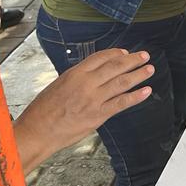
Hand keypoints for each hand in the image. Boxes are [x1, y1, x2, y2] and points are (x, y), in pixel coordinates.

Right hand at [16, 49, 153, 155]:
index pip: (101, 57)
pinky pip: (121, 103)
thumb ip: (78, 78)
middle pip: (115, 66)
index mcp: (75, 73)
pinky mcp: (97, 116)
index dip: (117, 53)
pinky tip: (146, 91)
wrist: (36, 132)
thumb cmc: (43, 110)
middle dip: (133, 60)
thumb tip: (95, 73)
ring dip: (138, 74)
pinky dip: (136, 96)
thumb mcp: (58, 84)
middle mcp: (86, 83)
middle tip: (144, 56)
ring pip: (122, 82)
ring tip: (149, 69)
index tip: (126, 53)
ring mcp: (93, 100)